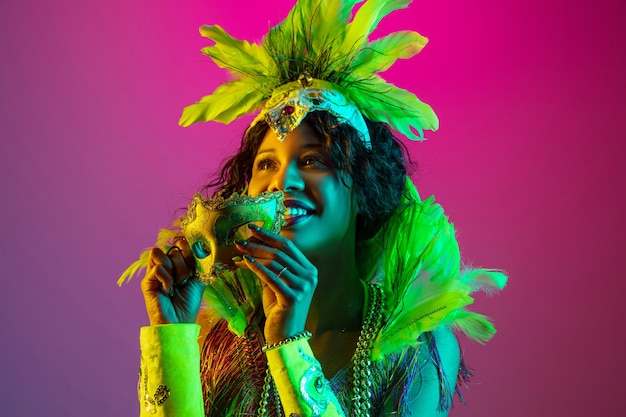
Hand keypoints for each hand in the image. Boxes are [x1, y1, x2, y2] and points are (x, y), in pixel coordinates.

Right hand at [140, 239, 204, 324]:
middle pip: (172, 249)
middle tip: (184, 281)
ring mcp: (154, 273)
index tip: (194, 264)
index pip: (179, 243)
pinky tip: (168, 290)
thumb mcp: (199, 279)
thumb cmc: (189, 303)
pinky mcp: (146, 281)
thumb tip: (201, 246)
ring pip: (160, 253)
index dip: (187, 250)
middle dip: (183, 265)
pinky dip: (166, 279)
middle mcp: (165, 266)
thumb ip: (198, 262)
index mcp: (177, 264)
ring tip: (176, 284)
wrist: (180, 321)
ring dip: (174, 270)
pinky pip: (158, 268)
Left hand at [235, 224, 316, 343]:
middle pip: (281, 252)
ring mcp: (302, 287)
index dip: (270, 235)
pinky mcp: (292, 297)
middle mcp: (309, 277)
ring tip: (240, 250)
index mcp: (309, 270)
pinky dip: (256, 267)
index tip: (253, 228)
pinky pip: (271, 277)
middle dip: (259, 242)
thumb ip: (270, 266)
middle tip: (242, 238)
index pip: (288, 246)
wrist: (286, 336)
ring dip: (254, 254)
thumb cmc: (280, 309)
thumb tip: (250, 247)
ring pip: (275, 262)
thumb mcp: (276, 284)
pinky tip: (245, 261)